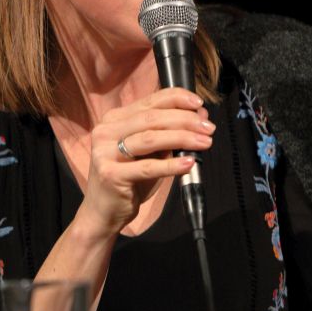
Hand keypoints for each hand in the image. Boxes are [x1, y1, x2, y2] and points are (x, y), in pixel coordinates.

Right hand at [78, 87, 213, 235]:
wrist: (103, 212)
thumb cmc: (129, 180)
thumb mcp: (148, 153)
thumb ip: (166, 135)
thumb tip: (198, 118)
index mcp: (114, 119)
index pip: (150, 101)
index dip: (177, 99)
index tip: (199, 104)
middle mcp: (106, 131)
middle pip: (152, 118)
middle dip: (185, 120)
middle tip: (208, 128)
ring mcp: (105, 152)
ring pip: (150, 138)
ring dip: (182, 138)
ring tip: (205, 142)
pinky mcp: (111, 174)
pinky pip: (148, 167)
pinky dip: (171, 165)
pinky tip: (188, 163)